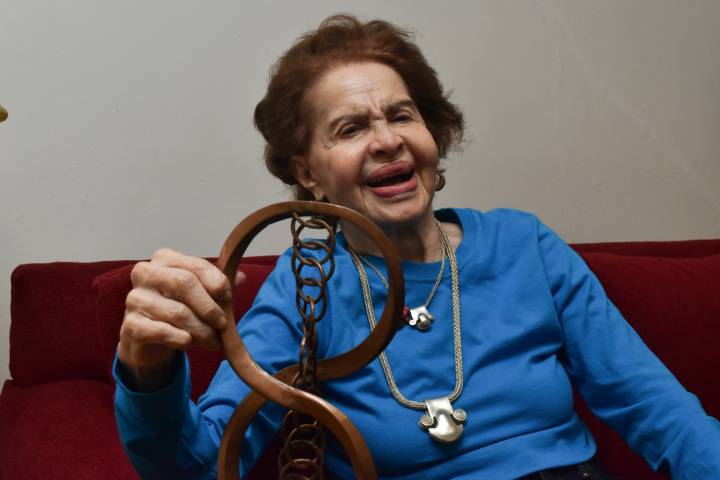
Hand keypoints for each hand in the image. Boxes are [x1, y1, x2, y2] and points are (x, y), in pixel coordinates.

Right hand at [117, 248, 243, 389]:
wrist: (148, 339)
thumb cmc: (178, 308)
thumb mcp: (201, 293)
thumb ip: (219, 284)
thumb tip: (241, 277)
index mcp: (165, 259)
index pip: (197, 266)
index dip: (217, 283)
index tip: (229, 299)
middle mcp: (146, 273)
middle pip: (184, 284)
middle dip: (209, 308)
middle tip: (222, 325)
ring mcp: (135, 298)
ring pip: (177, 312)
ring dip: (201, 330)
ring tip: (212, 341)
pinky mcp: (131, 324)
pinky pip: (161, 331)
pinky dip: (181, 339)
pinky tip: (189, 342)